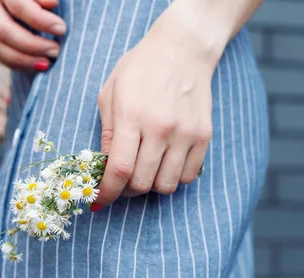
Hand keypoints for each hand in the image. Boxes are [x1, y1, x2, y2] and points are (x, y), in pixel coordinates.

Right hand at [0, 0, 66, 70]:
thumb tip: (52, 3)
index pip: (18, 5)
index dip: (40, 20)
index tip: (61, 29)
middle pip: (2, 30)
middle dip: (32, 45)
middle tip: (55, 50)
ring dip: (24, 60)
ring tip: (47, 63)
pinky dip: (17, 63)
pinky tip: (35, 65)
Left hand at [93, 2, 225, 207]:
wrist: (183, 48)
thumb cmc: (140, 69)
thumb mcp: (111, 93)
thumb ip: (108, 133)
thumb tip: (104, 169)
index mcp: (132, 116)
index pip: (119, 170)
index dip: (107, 192)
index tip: (99, 201)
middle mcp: (161, 127)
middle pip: (142, 183)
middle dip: (126, 190)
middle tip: (122, 180)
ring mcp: (186, 133)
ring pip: (166, 185)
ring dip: (151, 185)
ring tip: (145, 169)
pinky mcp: (204, 136)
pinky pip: (188, 176)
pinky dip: (174, 178)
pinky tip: (165, 163)